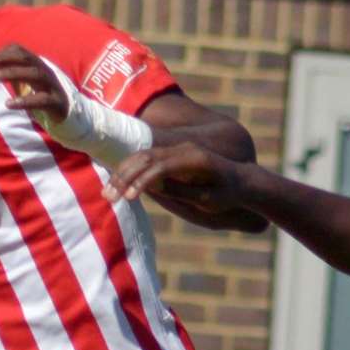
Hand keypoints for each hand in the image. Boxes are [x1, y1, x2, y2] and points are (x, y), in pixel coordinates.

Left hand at [0, 44, 68, 127]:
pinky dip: (25, 101)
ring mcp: (53, 85)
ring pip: (34, 74)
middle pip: (25, 59)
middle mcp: (45, 71)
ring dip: (11, 73)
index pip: (19, 51)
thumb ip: (11, 73)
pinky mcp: (57, 102)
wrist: (68, 112)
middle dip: (3, 60)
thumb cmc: (41, 94)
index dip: (0, 54)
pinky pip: (41, 100)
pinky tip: (9, 104)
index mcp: (37, 64)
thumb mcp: (26, 81)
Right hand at [105, 143, 254, 231]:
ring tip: (107, 193)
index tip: (129, 198)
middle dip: (125, 176)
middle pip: (146, 157)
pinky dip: (130, 171)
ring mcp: (177, 150)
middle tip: (108, 195)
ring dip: (123, 173)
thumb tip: (154, 187)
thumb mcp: (208, 199)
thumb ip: (183, 192)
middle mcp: (184, 150)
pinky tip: (117, 185)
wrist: (242, 180)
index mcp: (195, 159)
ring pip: (143, 156)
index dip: (143, 181)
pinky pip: (147, 160)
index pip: (161, 166)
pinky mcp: (172, 156)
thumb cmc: (228, 194)